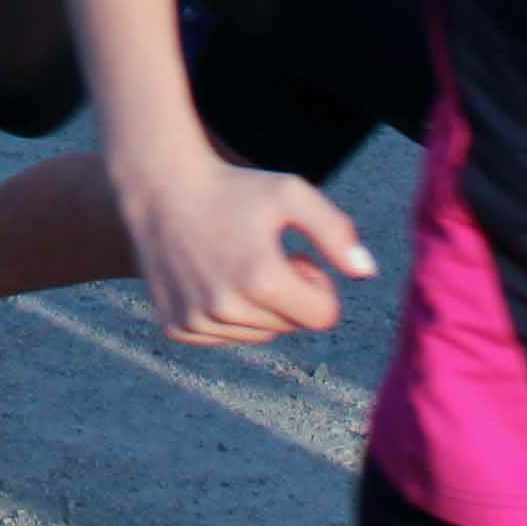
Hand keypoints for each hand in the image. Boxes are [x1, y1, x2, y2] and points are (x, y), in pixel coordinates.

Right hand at [113, 152, 372, 345]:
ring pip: (260, 335)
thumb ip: (335, 231)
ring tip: (237, 264)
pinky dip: (228, 314)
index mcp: (261, 279)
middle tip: (265, 255)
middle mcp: (227, 309)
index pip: (324, 316)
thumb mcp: (291, 194)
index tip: (297, 257)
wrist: (160, 188)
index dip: (318, 284)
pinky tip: (211, 277)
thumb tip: (366, 272)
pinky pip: (226, 337)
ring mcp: (198, 322)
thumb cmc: (233, 189)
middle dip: (289, 295)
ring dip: (259, 307)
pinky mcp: (177, 328)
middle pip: (292, 326)